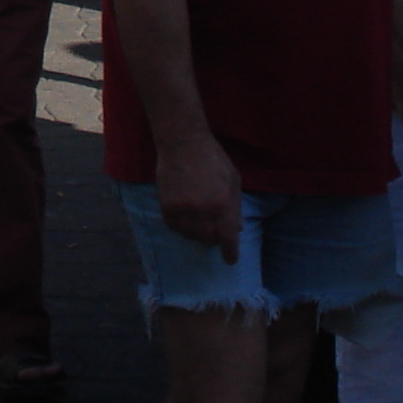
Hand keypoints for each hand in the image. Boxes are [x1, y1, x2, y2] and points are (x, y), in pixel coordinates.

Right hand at [153, 132, 244, 263]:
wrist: (183, 143)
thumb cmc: (213, 160)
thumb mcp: (233, 181)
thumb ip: (235, 207)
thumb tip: (236, 229)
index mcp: (223, 206)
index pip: (228, 240)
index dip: (230, 253)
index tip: (229, 259)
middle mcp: (202, 212)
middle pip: (208, 240)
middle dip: (213, 238)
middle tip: (213, 230)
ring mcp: (182, 209)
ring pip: (190, 236)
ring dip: (196, 232)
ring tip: (198, 221)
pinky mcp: (166, 205)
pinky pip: (174, 227)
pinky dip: (180, 226)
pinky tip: (185, 217)